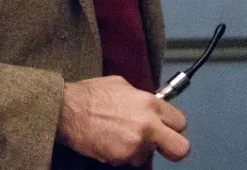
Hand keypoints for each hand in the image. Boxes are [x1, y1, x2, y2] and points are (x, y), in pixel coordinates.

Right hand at [57, 75, 189, 165]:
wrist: (67, 110)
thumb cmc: (88, 95)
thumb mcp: (120, 84)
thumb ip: (140, 97)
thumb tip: (148, 105)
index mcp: (149, 104)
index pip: (180, 122)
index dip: (171, 126)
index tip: (164, 128)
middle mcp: (148, 124)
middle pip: (180, 148)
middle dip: (170, 148)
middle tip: (158, 145)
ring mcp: (136, 143)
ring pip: (149, 157)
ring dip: (138, 150)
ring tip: (119, 137)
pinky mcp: (122, 157)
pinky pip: (129, 161)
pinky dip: (120, 155)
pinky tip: (108, 142)